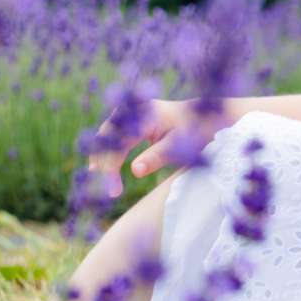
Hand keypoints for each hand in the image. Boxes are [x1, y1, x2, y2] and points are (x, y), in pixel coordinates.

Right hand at [85, 99, 226, 195]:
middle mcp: (134, 109)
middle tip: (109, 190)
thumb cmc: (193, 131)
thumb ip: (157, 157)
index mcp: (146, 114)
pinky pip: (112, 132)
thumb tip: (135, 171)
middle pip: (108, 137)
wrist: (203, 116)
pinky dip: (105, 148)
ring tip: (96, 176)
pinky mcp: (131, 116)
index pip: (120, 143)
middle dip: (104, 163)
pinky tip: (98, 165)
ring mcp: (131, 110)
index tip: (113, 191)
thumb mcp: (179, 146)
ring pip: (106, 133)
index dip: (112, 167)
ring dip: (100, 155)